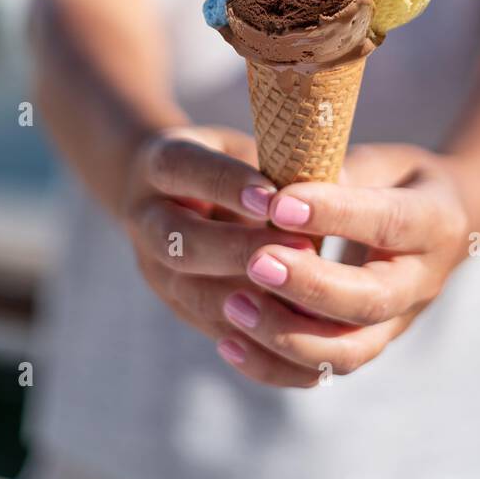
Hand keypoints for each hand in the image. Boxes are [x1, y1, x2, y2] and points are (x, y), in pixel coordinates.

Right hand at [119, 126, 320, 376]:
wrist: (175, 194)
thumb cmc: (230, 161)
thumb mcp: (246, 147)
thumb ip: (276, 165)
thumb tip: (334, 186)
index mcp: (159, 165)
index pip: (184, 170)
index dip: (228, 185)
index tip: (272, 197)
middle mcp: (146, 220)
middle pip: (181, 243)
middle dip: (239, 250)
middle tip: (299, 250)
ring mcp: (158, 271)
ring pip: (195, 294)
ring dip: (251, 296)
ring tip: (304, 291)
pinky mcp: (181, 307)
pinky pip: (216, 328)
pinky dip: (257, 331)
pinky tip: (300, 325)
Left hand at [214, 143, 472, 388]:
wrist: (442, 224)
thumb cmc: (398, 180)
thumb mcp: (381, 161)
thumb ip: (339, 173)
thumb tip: (284, 187)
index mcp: (434, 222)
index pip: (387, 223)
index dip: (334, 216)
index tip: (277, 204)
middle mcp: (423, 282)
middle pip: (372, 301)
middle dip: (309, 286)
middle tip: (255, 262)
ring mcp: (397, 323)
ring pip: (348, 352)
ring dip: (286, 334)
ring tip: (232, 304)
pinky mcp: (368, 346)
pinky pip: (322, 372)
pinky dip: (274, 365)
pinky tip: (229, 342)